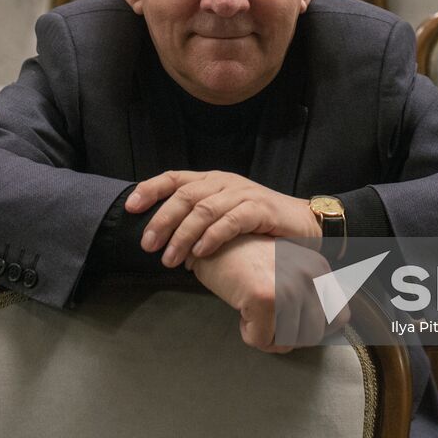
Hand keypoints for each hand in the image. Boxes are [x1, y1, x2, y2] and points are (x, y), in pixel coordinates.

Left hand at [127, 170, 319, 265]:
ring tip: (170, 259)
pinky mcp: (260, 208)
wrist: (306, 223)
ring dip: (182, 235)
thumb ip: (200, 222)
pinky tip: (200, 253)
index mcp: (213, 181)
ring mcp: (243, 193)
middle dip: (161, 220)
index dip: (150, 189)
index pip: (175, 178)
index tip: (130, 207)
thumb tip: (169, 244)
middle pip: (184, 195)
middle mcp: (225, 182)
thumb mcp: (226, 216)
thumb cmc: (261, 224)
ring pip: (203, 209)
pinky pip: (230, 220)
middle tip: (148, 245)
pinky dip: (212, 237)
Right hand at [186, 235, 343, 351]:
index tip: (293, 322)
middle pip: (313, 335)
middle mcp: (308, 276)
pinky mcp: (264, 297)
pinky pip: (262, 340)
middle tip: (268, 321)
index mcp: (318, 268)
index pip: (340, 317)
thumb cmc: (243, 258)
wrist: (208, 240)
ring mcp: (287, 286)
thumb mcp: (285, 268)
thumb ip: (307, 292)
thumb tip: (323, 330)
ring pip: (288, 341)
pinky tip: (241, 312)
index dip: (316, 329)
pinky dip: (249, 334)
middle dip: (289, 337)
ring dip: (268, 336)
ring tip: (254, 313)